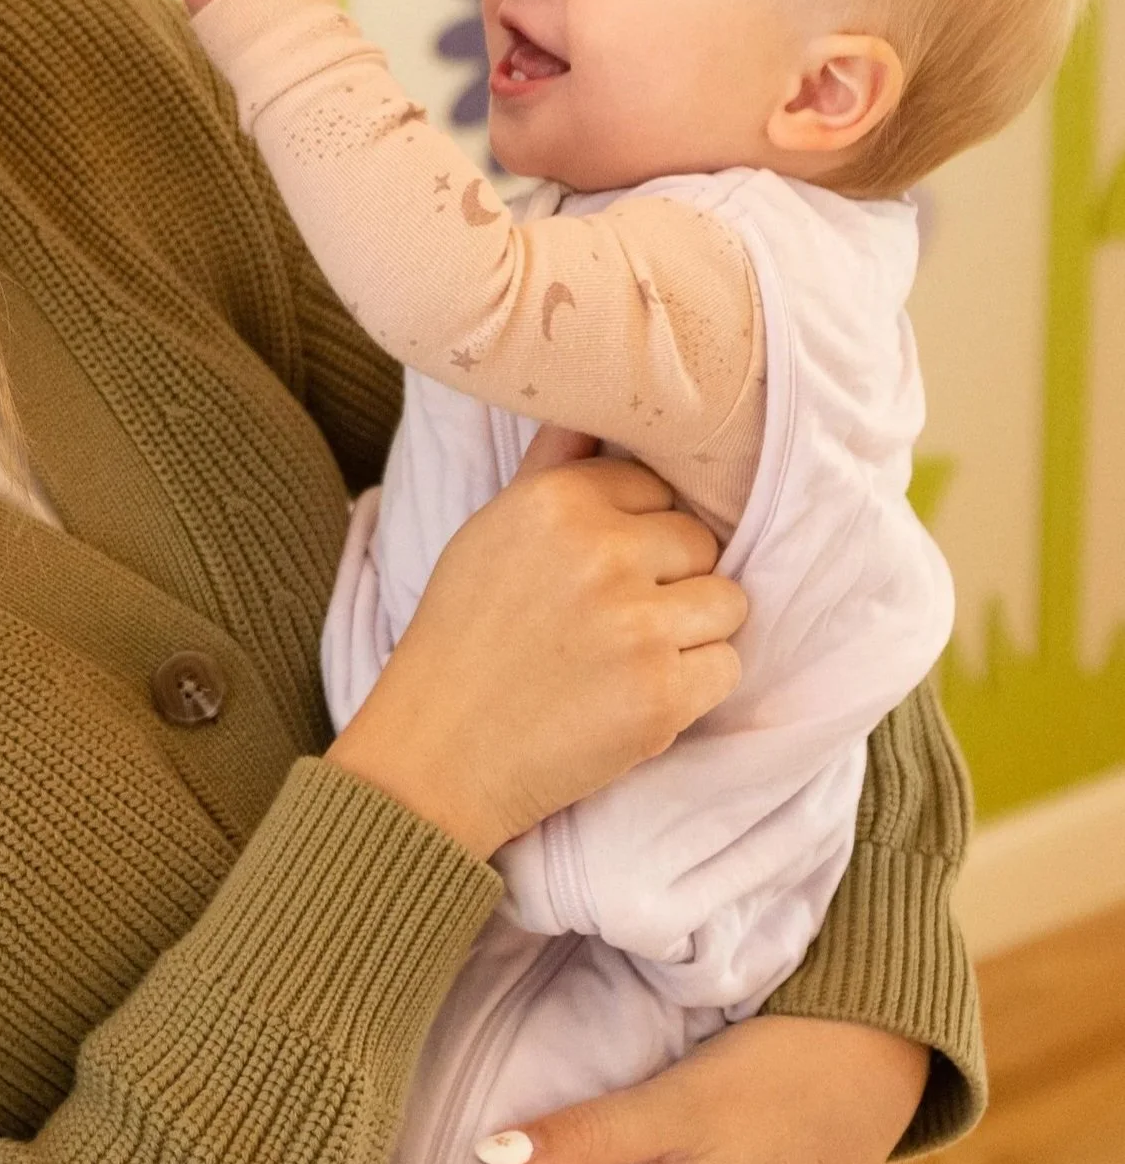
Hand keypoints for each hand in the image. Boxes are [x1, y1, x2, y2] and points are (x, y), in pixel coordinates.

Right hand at [328, 441, 746, 861]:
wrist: (437, 753)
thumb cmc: (461, 638)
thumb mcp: (489, 531)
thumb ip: (551, 467)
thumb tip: (596, 410)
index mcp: (557, 500)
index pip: (655, 487)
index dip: (635, 532)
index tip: (600, 572)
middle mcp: (602, 552)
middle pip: (701, 542)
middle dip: (670, 580)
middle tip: (614, 621)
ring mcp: (637, 625)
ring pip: (727, 602)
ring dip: (690, 632)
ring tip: (630, 657)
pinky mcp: (662, 695)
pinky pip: (727, 667)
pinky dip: (692, 687)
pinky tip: (637, 695)